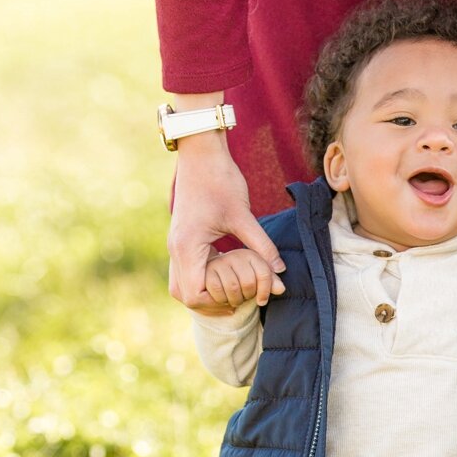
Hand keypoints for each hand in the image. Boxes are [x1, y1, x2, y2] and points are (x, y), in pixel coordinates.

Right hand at [169, 133, 283, 316]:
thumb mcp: (243, 215)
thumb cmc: (220, 180)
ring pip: (181, 283)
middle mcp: (176, 249)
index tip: (239, 298)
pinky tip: (223, 272)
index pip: (193, 294)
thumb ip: (262, 245)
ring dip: (203, 291)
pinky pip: (185, 269)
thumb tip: (281, 270)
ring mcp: (175, 243)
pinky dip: (201, 277)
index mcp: (188, 246)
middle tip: (234, 300)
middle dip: (208, 303)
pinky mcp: (181, 237)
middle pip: (183, 294)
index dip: (215, 303)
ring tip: (229, 290)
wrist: (200, 154)